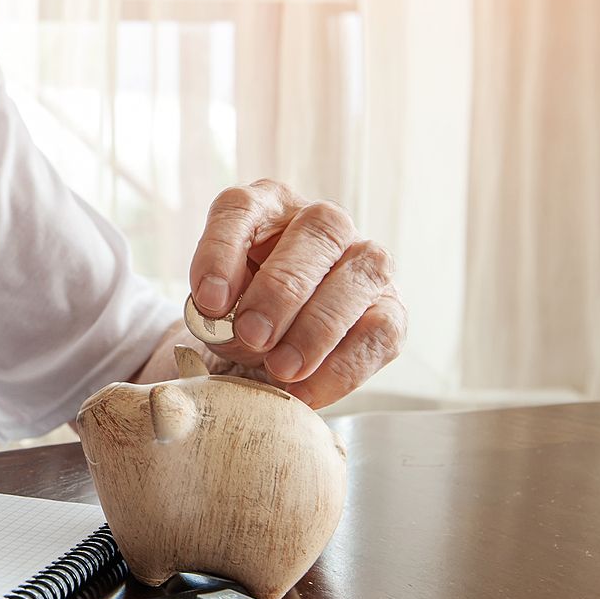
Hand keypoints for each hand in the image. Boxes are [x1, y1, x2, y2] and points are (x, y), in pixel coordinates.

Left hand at [189, 178, 404, 407]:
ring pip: (360, 273)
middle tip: (253, 334)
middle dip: (281, 289)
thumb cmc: (241, 312)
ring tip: (281, 368)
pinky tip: (306, 391)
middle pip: (317, 232)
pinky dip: (340, 367)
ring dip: (317, 327)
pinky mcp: (391, 308)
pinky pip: (378, 332)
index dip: (222, 251)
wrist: (276, 344)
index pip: (243, 208)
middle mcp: (322, 223)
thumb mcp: (217, 307)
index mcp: (266, 206)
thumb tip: (231, 328)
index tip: (208, 301)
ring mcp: (364, 260)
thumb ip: (216, 313)